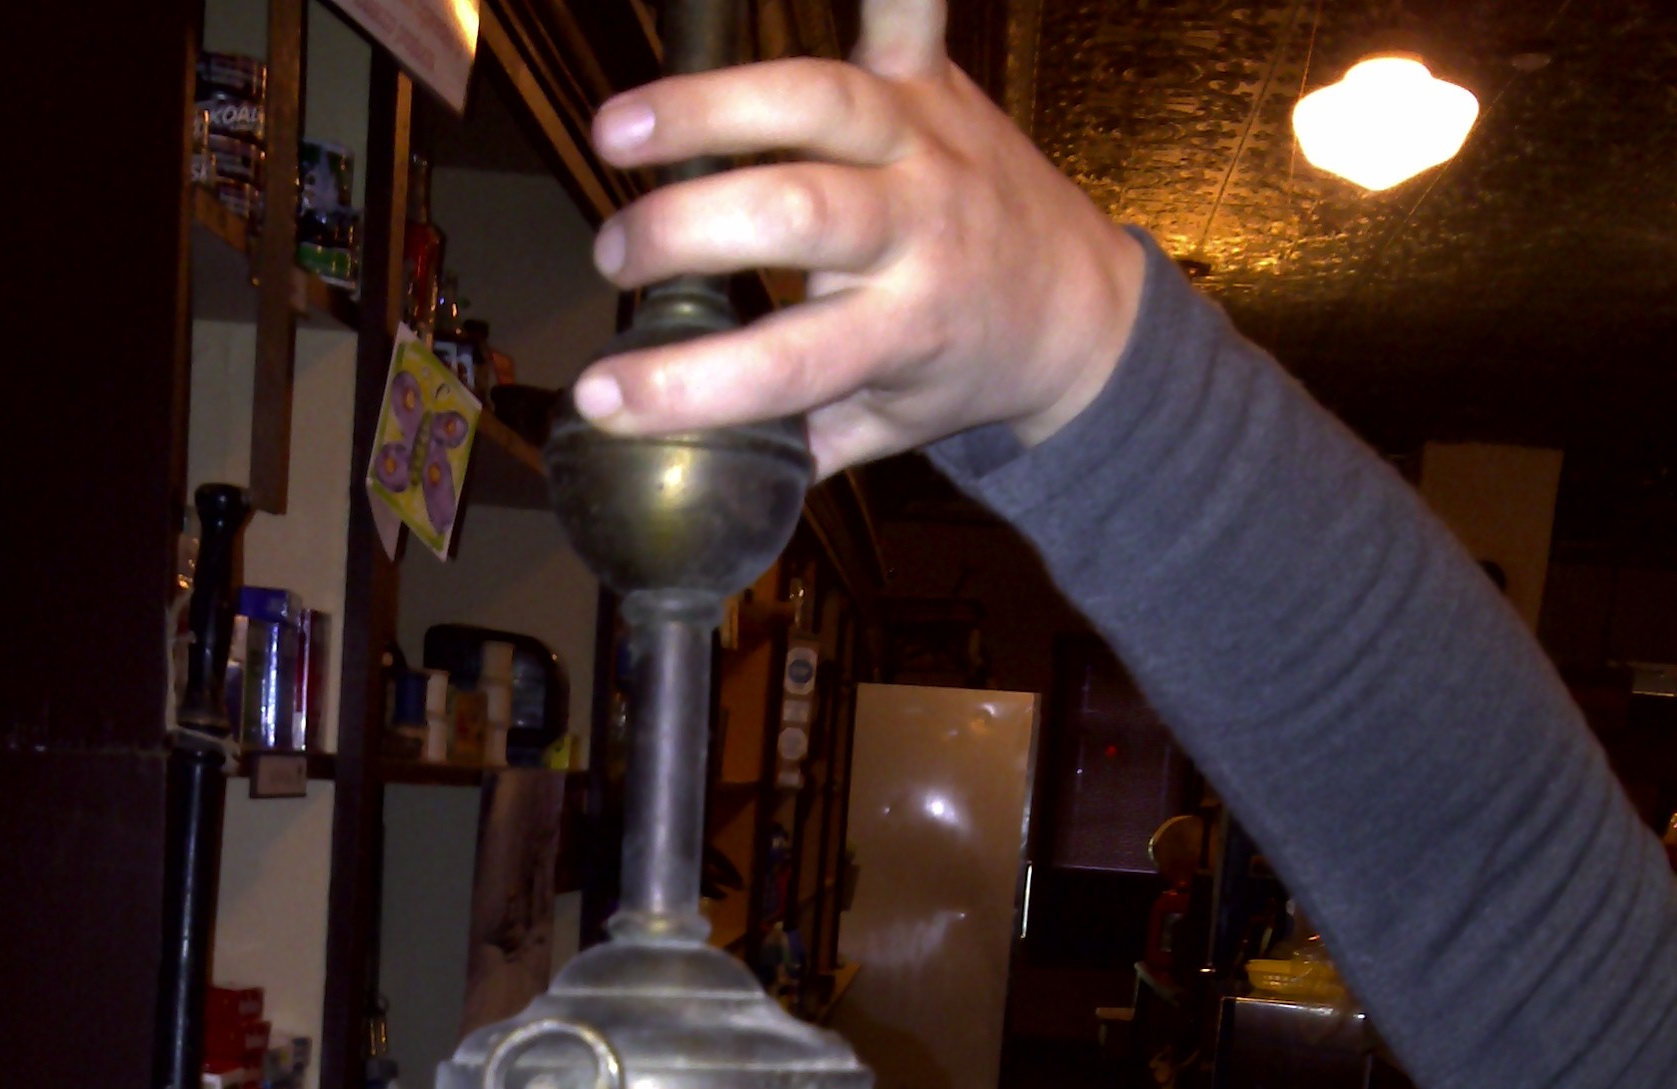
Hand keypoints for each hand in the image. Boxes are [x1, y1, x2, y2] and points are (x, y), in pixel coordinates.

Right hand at [574, 0, 1143, 477]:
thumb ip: (795, 443)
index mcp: (904, 329)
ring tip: (617, 130)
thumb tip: (688, 457)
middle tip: (613, 255)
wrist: (1077, 308)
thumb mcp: (886, 426)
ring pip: (814, 101)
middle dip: (685, 230)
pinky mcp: (930, 75)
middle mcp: (918, 227)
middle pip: (793, 212)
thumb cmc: (960, 370)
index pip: (783, 363)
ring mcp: (924, 137)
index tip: (599, 398)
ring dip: (709, 106)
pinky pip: (902, 5)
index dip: (685, 384)